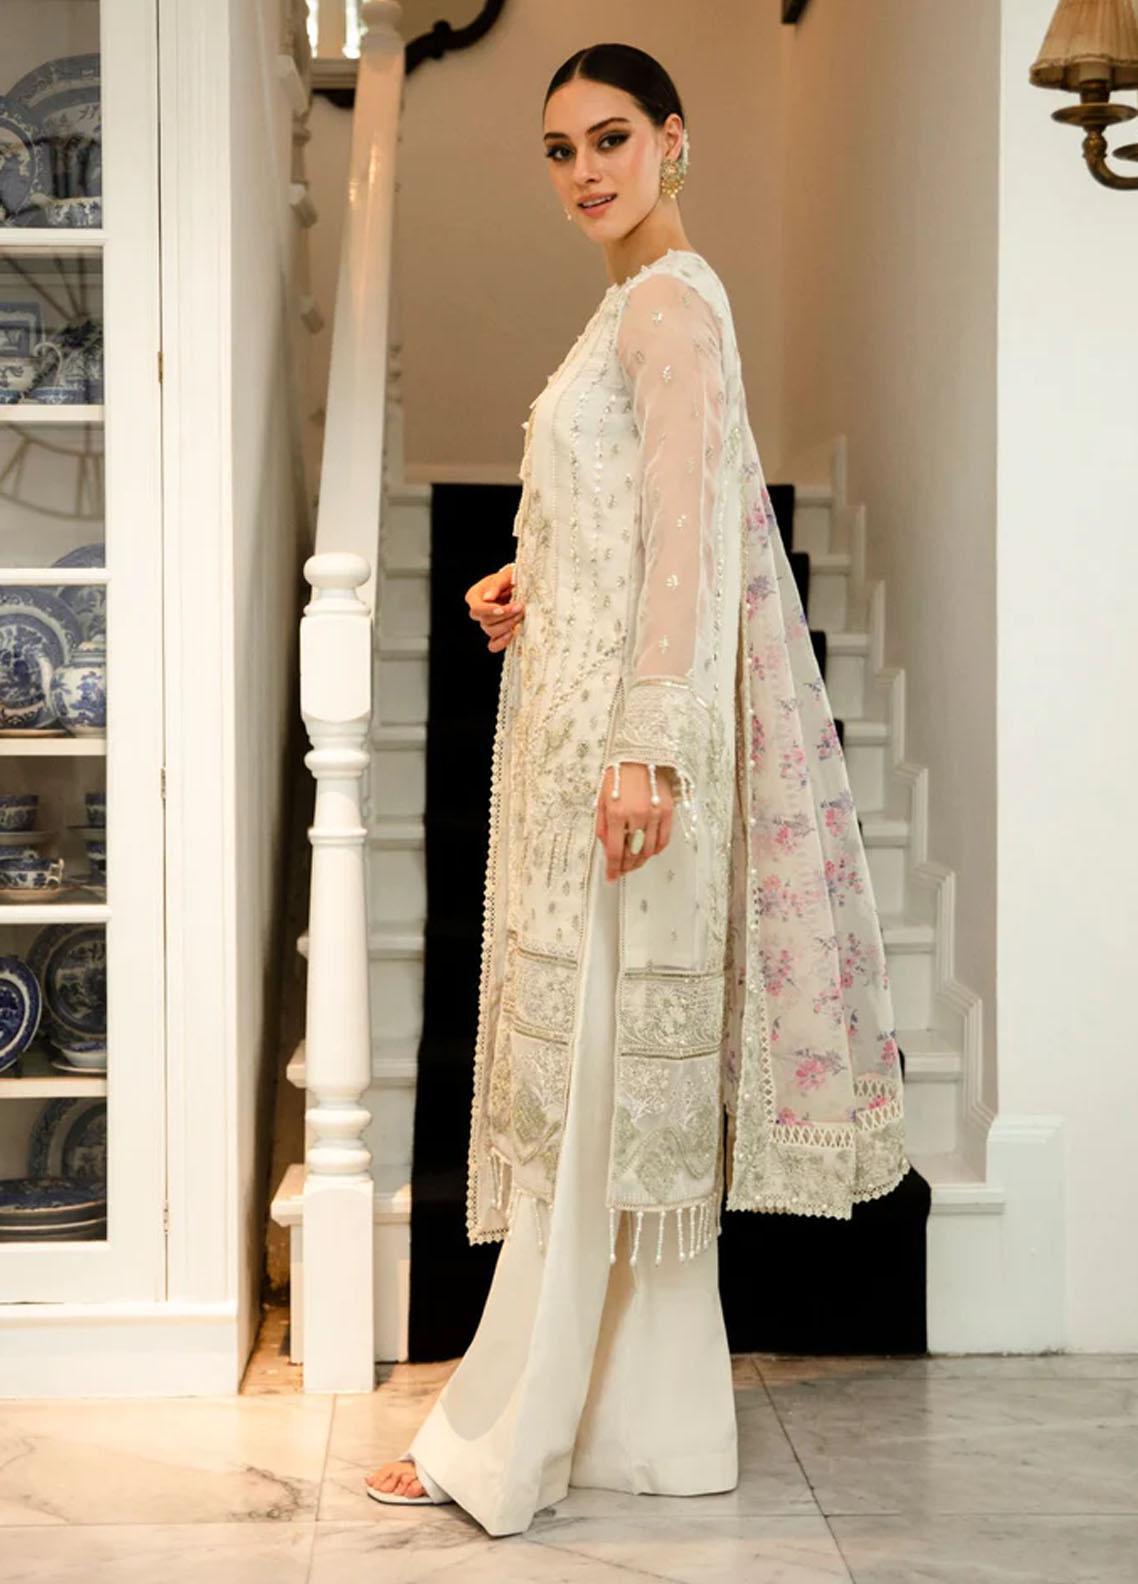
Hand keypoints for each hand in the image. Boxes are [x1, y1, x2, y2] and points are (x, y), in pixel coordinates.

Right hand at [466, 562, 524, 652]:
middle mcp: (478, 612)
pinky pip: (493, 645)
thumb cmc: (511, 578)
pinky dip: (502, 642)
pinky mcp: (496, 634)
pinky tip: (512, 634)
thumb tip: (488, 598)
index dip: (489, 611)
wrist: (519, 586)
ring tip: (520, 615)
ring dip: (508, 625)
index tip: (502, 609)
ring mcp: (486, 624)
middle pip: (485, 621)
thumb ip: (497, 584)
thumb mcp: (506, 574)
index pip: (477, 608)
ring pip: (491, 632)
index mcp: (474, 596)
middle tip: (520, 607)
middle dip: (505, 616)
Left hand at [595, 762, 674, 881]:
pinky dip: (656, 850)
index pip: (616, 851)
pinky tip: (649, 851)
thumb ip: (603, 826)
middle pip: (633, 853)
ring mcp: (654, 814)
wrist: (639, 754)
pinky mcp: (667, 811)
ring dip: (640, 861)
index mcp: (617, 813)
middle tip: (621, 870)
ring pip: (649, 850)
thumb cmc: (617, 774)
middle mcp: (637, 815)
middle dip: (626, 866)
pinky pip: (663, 839)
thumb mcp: (601, 799)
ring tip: (633, 862)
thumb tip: (608, 849)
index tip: (611, 877)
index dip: (613, 869)